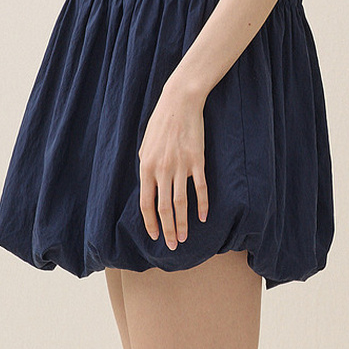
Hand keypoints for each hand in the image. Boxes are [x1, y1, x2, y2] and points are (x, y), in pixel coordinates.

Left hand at [138, 76, 208, 248]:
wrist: (179, 102)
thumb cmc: (160, 122)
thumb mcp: (145, 144)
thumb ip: (145, 166)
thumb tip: (147, 184)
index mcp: (146, 167)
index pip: (146, 203)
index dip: (149, 222)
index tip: (154, 235)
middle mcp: (162, 170)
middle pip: (164, 208)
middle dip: (167, 230)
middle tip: (172, 246)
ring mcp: (181, 166)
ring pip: (181, 203)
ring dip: (182, 223)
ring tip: (184, 238)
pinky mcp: (197, 161)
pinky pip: (200, 188)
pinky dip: (202, 205)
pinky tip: (203, 217)